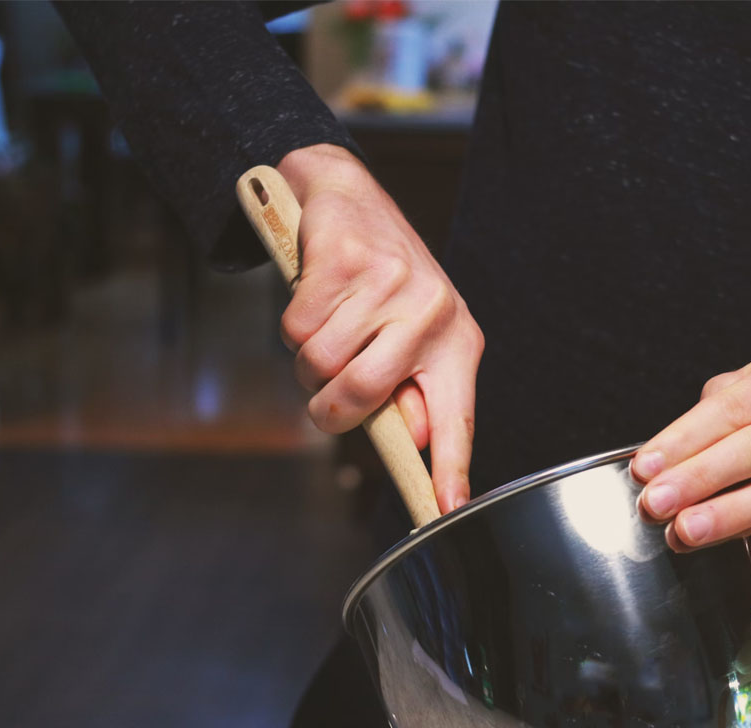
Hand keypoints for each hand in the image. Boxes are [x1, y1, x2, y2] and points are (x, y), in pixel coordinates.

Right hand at [277, 144, 483, 512]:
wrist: (348, 195)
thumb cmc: (382, 281)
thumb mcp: (414, 334)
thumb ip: (414, 388)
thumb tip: (418, 439)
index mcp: (457, 342)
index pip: (455, 418)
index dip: (449, 469)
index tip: (446, 510)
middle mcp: (432, 313)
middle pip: (360, 396)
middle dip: (327, 405)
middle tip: (326, 385)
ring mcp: (389, 284)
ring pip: (318, 363)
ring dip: (307, 356)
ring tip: (330, 323)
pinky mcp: (344, 261)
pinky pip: (296, 327)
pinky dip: (293, 320)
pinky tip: (316, 293)